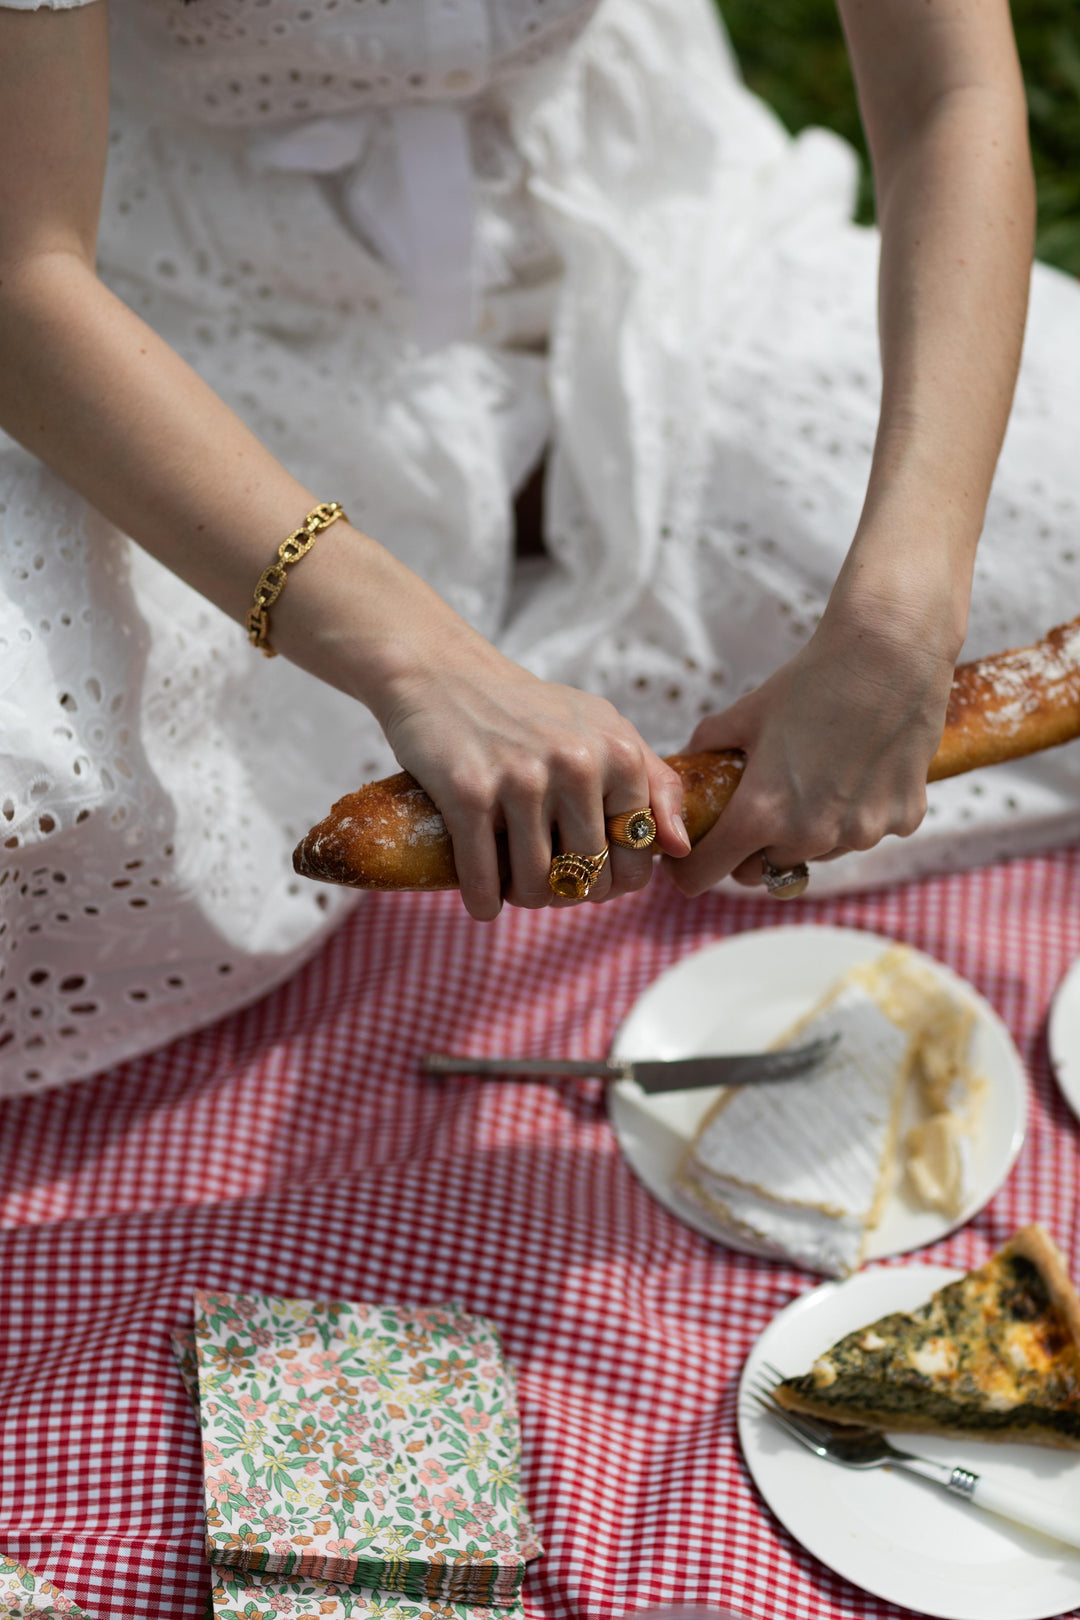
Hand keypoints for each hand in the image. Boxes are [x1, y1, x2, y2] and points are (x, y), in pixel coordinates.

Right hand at [378, 626, 688, 919]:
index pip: (635, 859)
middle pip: (586, 879)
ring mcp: (520, 780)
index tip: (588, 874)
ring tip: (513, 884)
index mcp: (619, 754)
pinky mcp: (468, 793)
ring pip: (534, 886)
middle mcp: (576, 765)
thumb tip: (679, 847)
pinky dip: (484, 902)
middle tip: (546, 880)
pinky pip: (484, 880)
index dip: (613, 880)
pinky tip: (484, 899)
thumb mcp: (605, 730)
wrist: (447, 676)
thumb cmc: (533, 712)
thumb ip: (655, 783)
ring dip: (523, 899)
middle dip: (567, 892)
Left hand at [663, 596, 957, 896]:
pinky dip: (856, 813)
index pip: (705, 874)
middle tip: (754, 813)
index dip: (690, 869)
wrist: (891, 653)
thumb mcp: (746, 713)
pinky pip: (864, 832)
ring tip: (815, 779)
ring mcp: (860, 833)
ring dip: (806, 834)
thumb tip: (689, 762)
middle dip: (749, 852)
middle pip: (761, 872)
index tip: (689, 859)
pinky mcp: (901, 820)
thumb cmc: (811, 680)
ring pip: (816, 854)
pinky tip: (859, 769)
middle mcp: (810, 835)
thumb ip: (709, 746)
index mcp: (760, 813)